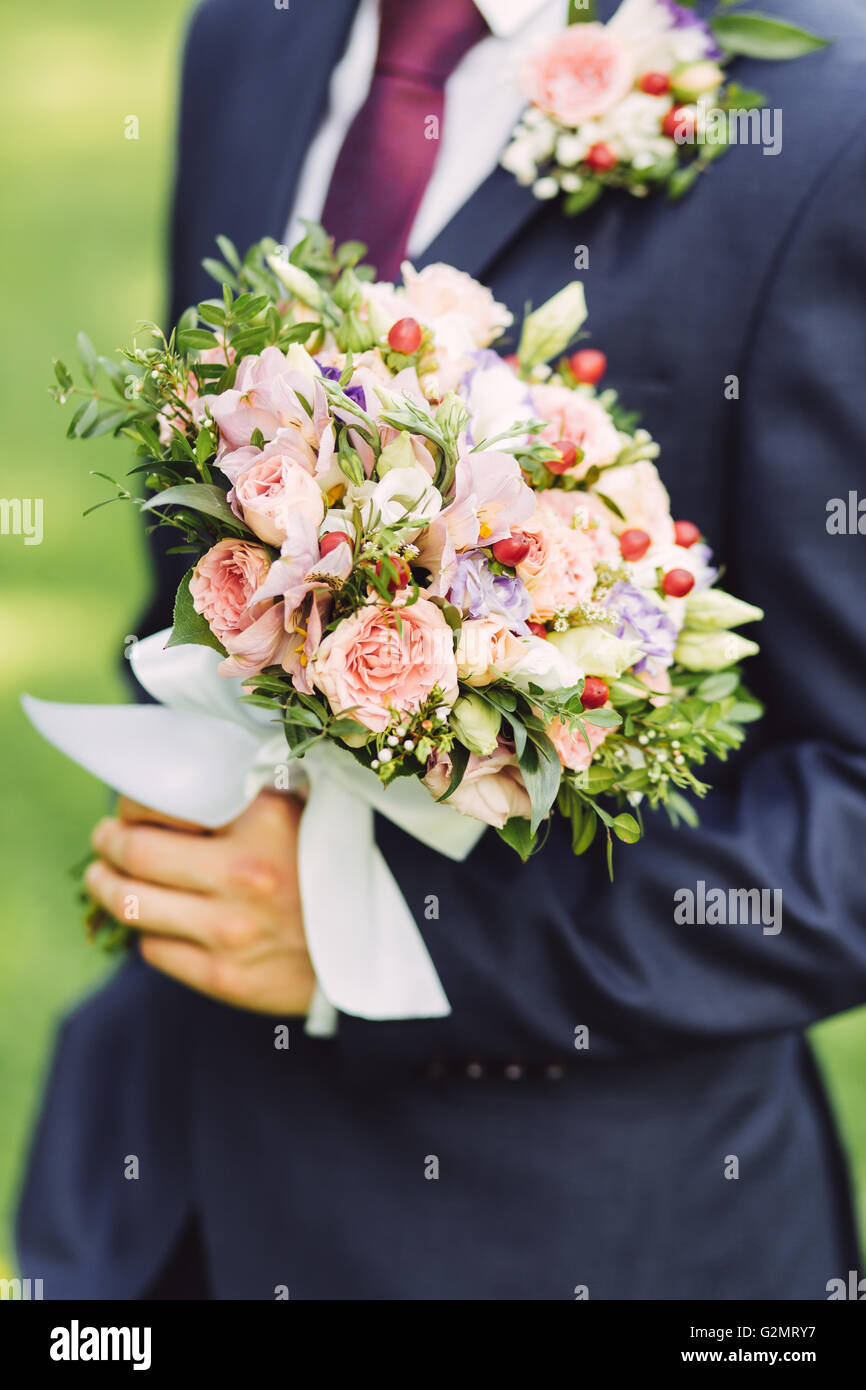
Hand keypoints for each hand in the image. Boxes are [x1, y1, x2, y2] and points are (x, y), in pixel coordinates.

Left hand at [86, 792, 315, 1014]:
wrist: (373, 952)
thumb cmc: (326, 872)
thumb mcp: (300, 815)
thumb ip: (248, 794)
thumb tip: (177, 773)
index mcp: (267, 821)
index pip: (164, 802)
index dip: (133, 804)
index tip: (132, 808)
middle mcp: (247, 874)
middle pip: (135, 854)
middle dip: (108, 844)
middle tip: (105, 839)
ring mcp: (233, 930)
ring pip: (131, 905)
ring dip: (106, 887)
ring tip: (104, 878)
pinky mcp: (225, 977)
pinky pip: (154, 949)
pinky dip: (147, 931)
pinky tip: (156, 920)